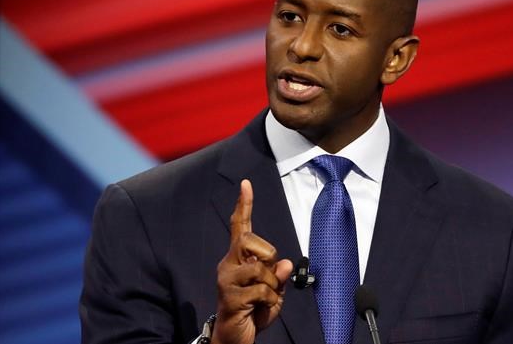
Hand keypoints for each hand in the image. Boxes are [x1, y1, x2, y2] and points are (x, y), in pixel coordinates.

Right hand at [212, 179, 292, 343]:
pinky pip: (261, 290)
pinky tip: (260, 308)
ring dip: (271, 284)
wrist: (235, 338)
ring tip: (264, 298)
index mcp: (239, 258)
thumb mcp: (273, 292)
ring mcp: (227, 280)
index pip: (240, 226)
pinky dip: (269, 300)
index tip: (246, 184)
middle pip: (250, 240)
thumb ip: (279, 275)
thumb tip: (286, 263)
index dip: (244, 205)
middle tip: (270, 277)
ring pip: (259, 267)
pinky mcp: (230, 298)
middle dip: (268, 255)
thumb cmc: (254, 311)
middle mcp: (228, 264)